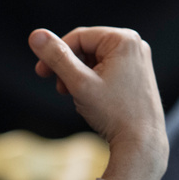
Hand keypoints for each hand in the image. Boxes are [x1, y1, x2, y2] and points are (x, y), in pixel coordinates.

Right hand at [29, 26, 167, 179]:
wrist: (142, 143)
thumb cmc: (115, 113)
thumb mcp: (79, 83)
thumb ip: (57, 57)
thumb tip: (36, 35)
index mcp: (123, 40)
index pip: (78, 37)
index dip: (56, 54)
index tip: (41, 72)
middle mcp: (134, 45)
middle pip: (87, 47)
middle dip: (70, 68)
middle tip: (60, 89)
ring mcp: (138, 60)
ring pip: (95, 60)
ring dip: (79, 76)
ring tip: (76, 97)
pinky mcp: (137, 75)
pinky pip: (106, 70)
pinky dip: (93, 82)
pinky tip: (90, 100)